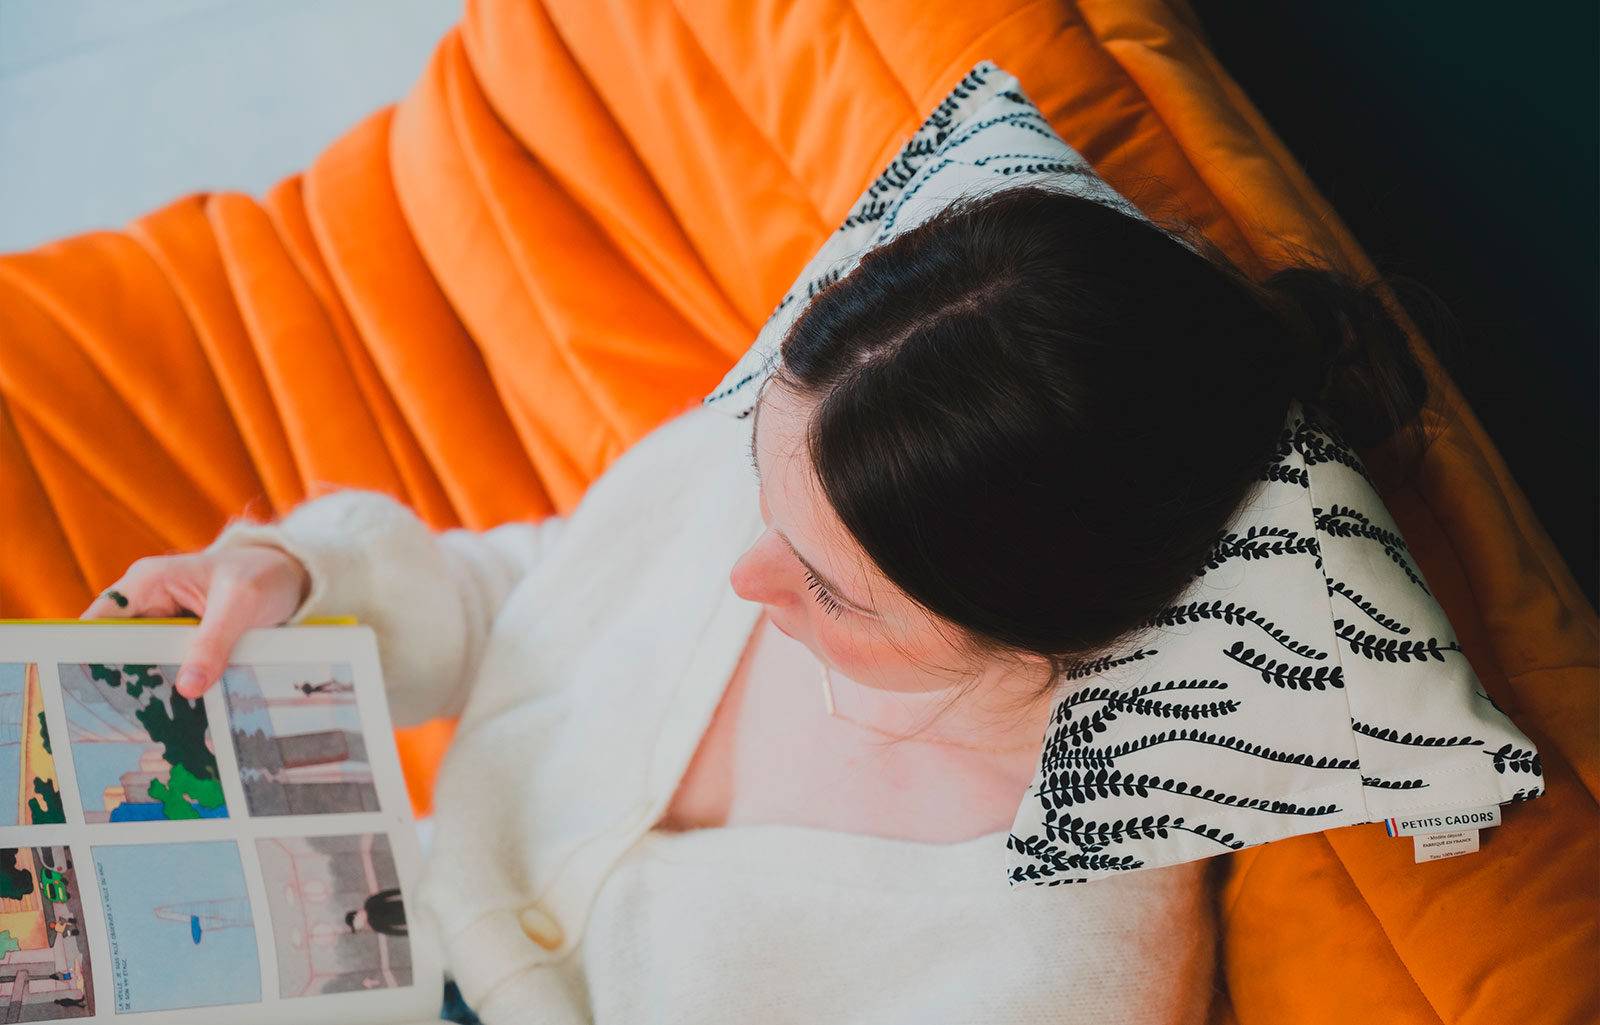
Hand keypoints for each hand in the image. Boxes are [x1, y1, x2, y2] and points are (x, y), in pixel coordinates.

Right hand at [80, 544, 311, 699]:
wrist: (290, 577)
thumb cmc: (262, 576)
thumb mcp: (242, 602)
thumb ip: (214, 642)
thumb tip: (188, 688)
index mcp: (147, 581)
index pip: (100, 621)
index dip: (90, 654)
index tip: (93, 689)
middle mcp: (147, 603)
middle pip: (118, 649)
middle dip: (124, 680)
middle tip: (129, 718)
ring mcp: (164, 627)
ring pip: (144, 665)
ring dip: (152, 689)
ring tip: (155, 724)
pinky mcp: (184, 646)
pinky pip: (170, 670)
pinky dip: (176, 688)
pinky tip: (182, 715)